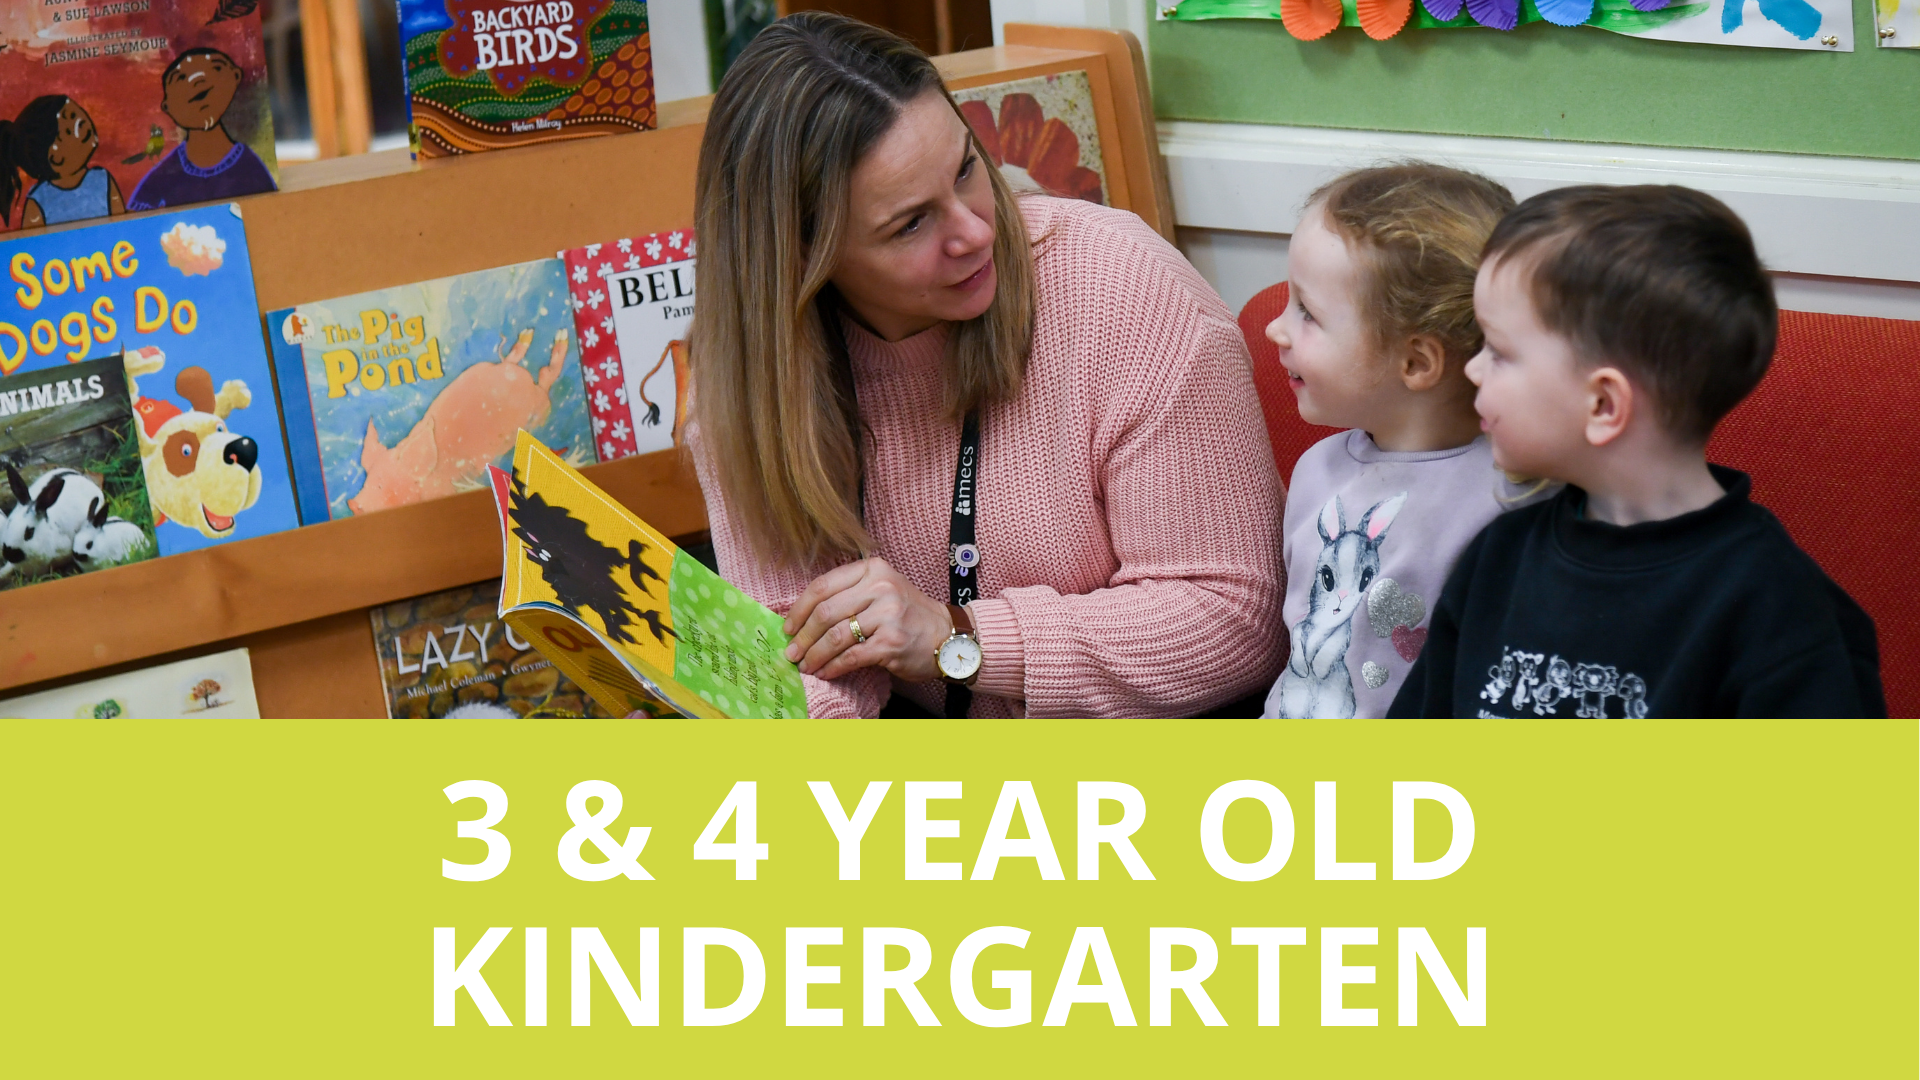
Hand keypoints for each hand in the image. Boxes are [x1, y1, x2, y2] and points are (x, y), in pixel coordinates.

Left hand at [782, 557, 950, 682]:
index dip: (799, 609)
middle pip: (825, 612)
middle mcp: (880, 587)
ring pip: (835, 636)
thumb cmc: (907, 615)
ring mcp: (887, 615)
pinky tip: (825, 673)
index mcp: (872, 569)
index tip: (788, 627)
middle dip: (803, 636)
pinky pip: (851, 656)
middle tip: (792, 652)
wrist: (947, 635)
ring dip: (814, 655)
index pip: (823, 586)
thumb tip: (801, 619)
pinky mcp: (891, 642)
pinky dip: (833, 667)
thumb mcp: (881, 590)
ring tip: (805, 665)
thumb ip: (847, 595)